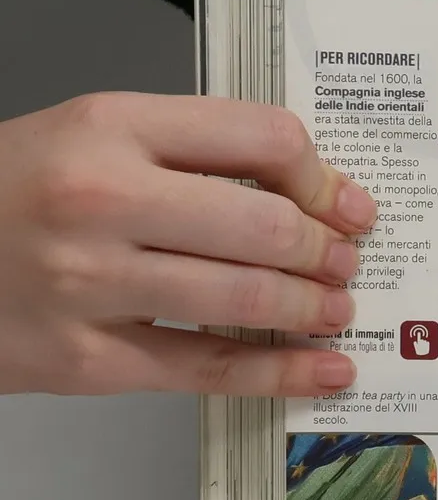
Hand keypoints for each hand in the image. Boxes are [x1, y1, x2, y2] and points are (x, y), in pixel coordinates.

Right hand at [0, 92, 374, 396]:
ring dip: (312, 308)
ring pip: (245, 298)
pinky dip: (281, 372)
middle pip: (266, 226)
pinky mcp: (86, 358)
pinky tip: (323, 369)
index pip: (260, 138)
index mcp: (110, 128)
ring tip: (333, 309)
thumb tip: (311, 191)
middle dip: (325, 251)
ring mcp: (90, 284)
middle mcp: (101, 201)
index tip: (343, 203)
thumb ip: (193, 151)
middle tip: (343, 262)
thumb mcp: (94, 136)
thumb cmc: (13, 192)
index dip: (321, 176)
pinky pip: (208, 367)